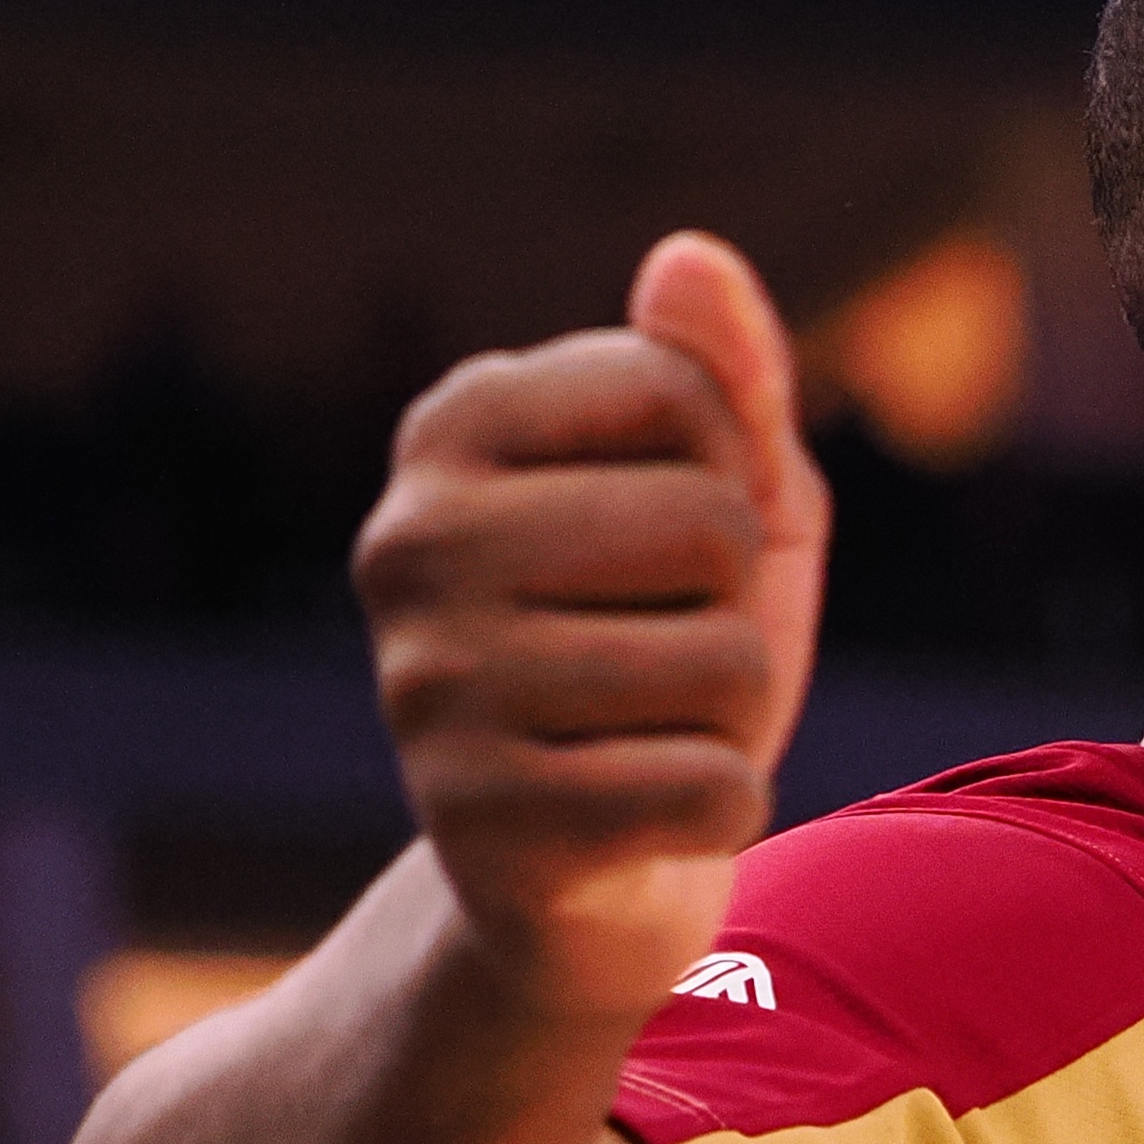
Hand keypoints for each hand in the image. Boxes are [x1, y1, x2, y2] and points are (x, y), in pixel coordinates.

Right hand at [351, 233, 830, 1021]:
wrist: (585, 886)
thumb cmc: (666, 657)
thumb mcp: (727, 502)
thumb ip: (729, 378)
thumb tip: (690, 257)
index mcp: (448, 427)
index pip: (686, 394)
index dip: (731, 484)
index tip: (664, 553)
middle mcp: (407, 542)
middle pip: (710, 528)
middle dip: (736, 612)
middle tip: (658, 668)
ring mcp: (424, 687)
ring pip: (725, 669)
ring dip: (734, 722)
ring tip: (647, 741)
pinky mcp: (474, 826)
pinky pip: (711, 792)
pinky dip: (721, 816)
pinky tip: (641, 825)